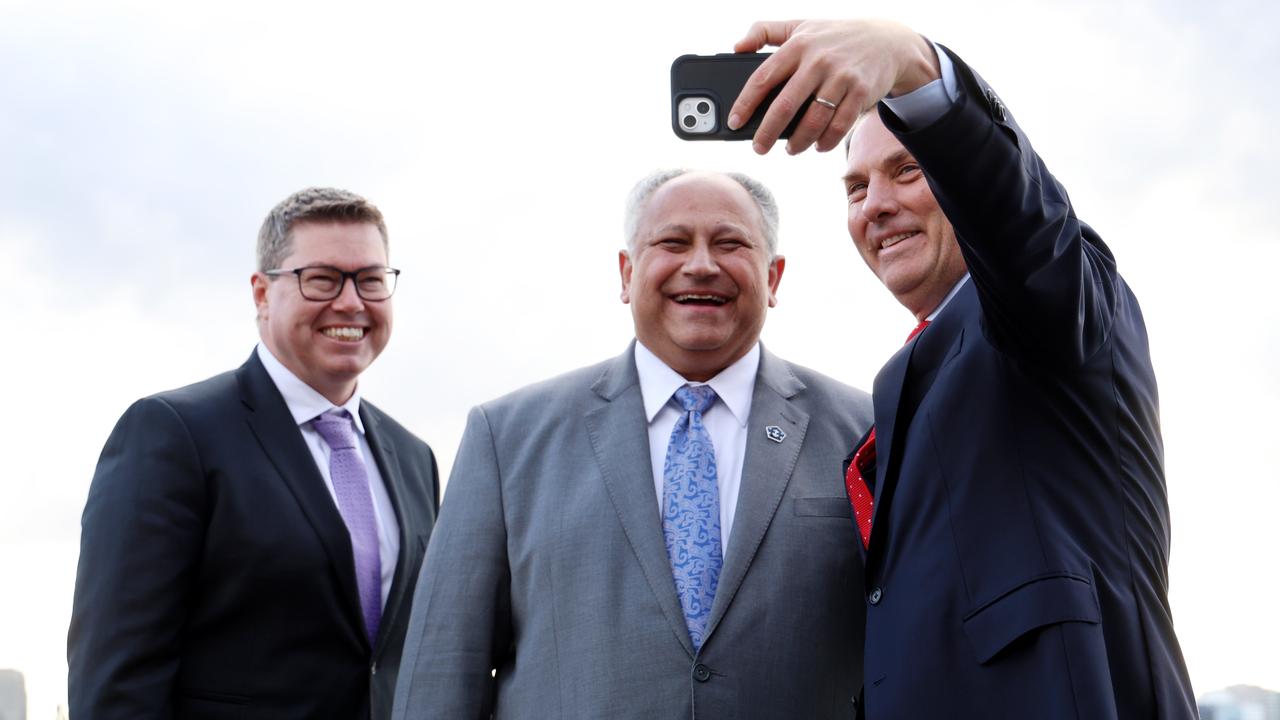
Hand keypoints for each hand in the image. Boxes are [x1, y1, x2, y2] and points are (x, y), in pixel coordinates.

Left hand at [728, 19, 939, 153]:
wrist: (887, 40)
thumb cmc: (833, 36)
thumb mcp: (799, 25)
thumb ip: (764, 31)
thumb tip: (737, 47)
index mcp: (798, 45)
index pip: (764, 78)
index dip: (745, 102)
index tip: (735, 121)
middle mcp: (818, 60)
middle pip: (785, 105)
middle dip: (767, 132)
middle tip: (758, 147)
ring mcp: (841, 77)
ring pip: (813, 120)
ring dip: (798, 142)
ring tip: (790, 150)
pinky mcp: (860, 93)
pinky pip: (839, 125)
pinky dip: (826, 141)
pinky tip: (817, 146)